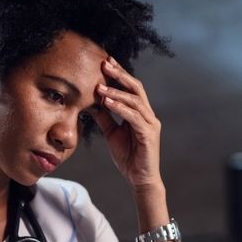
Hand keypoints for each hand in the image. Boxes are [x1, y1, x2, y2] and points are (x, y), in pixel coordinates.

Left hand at [93, 56, 162, 189]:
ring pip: (135, 101)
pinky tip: (107, 103)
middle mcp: (148, 115)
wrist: (139, 179)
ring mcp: (150, 124)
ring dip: (117, 92)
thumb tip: (90, 102)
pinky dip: (121, 108)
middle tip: (105, 63)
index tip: (105, 62)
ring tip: (100, 87)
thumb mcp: (112, 133)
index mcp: (141, 113)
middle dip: (120, 75)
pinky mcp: (149, 134)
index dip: (120, 74)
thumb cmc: (128, 156)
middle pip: (136, 88)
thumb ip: (104, 117)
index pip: (131, 88)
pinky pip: (134, 117)